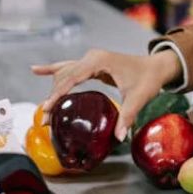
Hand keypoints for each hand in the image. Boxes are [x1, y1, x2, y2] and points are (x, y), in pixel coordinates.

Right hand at [31, 49, 181, 141]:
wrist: (156, 67)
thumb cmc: (148, 80)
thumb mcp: (138, 98)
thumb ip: (127, 116)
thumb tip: (119, 136)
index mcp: (100, 61)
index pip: (73, 78)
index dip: (59, 93)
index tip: (47, 108)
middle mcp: (92, 57)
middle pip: (65, 77)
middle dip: (53, 97)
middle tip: (45, 119)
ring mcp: (91, 59)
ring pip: (64, 74)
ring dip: (53, 90)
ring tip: (43, 110)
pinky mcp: (91, 64)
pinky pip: (68, 67)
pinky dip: (53, 69)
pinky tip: (35, 69)